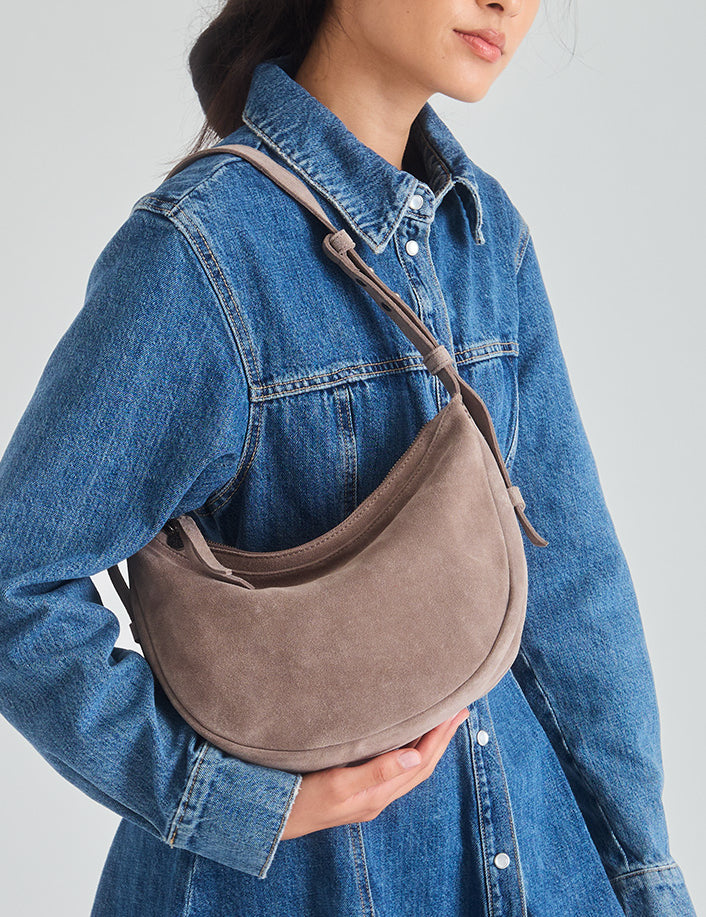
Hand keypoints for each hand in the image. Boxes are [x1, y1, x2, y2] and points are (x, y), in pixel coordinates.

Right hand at [280, 708, 469, 839]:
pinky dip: (408, 750)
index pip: (421, 762)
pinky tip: (406, 739)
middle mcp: (378, 796)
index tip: (455, 712)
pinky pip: (394, 767)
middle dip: (441, 739)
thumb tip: (416, 756)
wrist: (274, 819)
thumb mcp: (339, 784)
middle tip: (458, 711)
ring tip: (441, 722)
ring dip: (428, 744)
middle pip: (421, 764)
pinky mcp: (356, 788)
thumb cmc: (301, 799)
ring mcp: (368, 794)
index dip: (440, 737)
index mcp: (379, 794)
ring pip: (409, 767)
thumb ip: (376, 770)